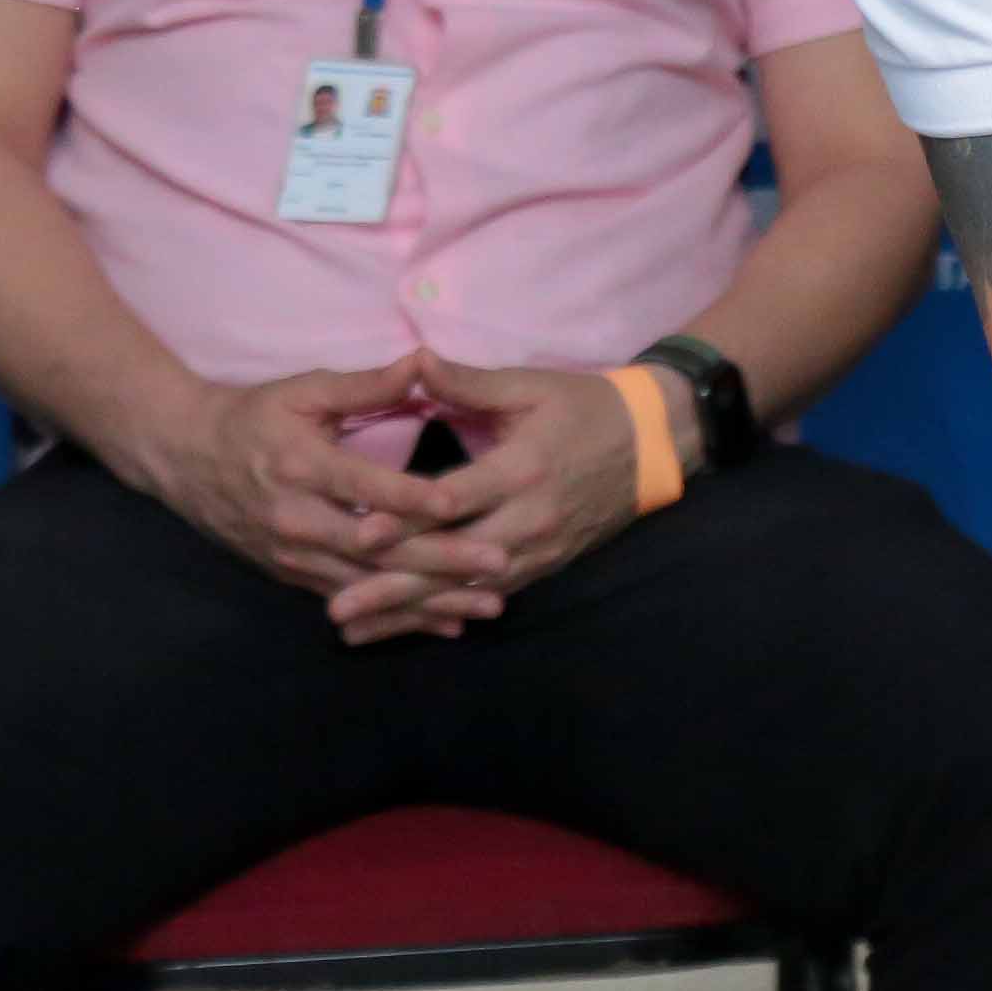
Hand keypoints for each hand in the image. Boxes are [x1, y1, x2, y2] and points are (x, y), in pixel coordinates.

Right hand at [127, 364, 468, 608]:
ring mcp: (293, 555)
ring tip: (486, 606)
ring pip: (369, 585)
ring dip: (430, 600)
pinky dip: (399, 614)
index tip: (464, 504)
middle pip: (376, 549)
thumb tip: (423, 361)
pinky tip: (445, 622)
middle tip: (500, 563)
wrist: (186, 459)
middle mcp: (296, 519)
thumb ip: (366, 385)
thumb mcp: (305, 390)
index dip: (414, 498)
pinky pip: (353, 599)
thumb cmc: (253, 416)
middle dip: (440, 561)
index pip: (366, 487)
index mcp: (302, 466)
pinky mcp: (293, 575)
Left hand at [322, 359, 660, 644]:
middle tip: (337, 609)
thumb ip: (467, 383)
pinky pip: (488, 597)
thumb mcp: (529, 386)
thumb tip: (414, 361)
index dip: (405, 520)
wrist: (654, 443)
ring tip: (356, 629)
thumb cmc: (584, 406)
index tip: (357, 534)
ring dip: (410, 612)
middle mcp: (528, 519)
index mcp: (522, 468)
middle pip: (453, 561)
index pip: (455, 500)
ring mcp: (538, 550)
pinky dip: (445, 614)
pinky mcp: (544, 566)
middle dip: (394, 587)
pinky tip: (406, 629)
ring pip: (465, 590)